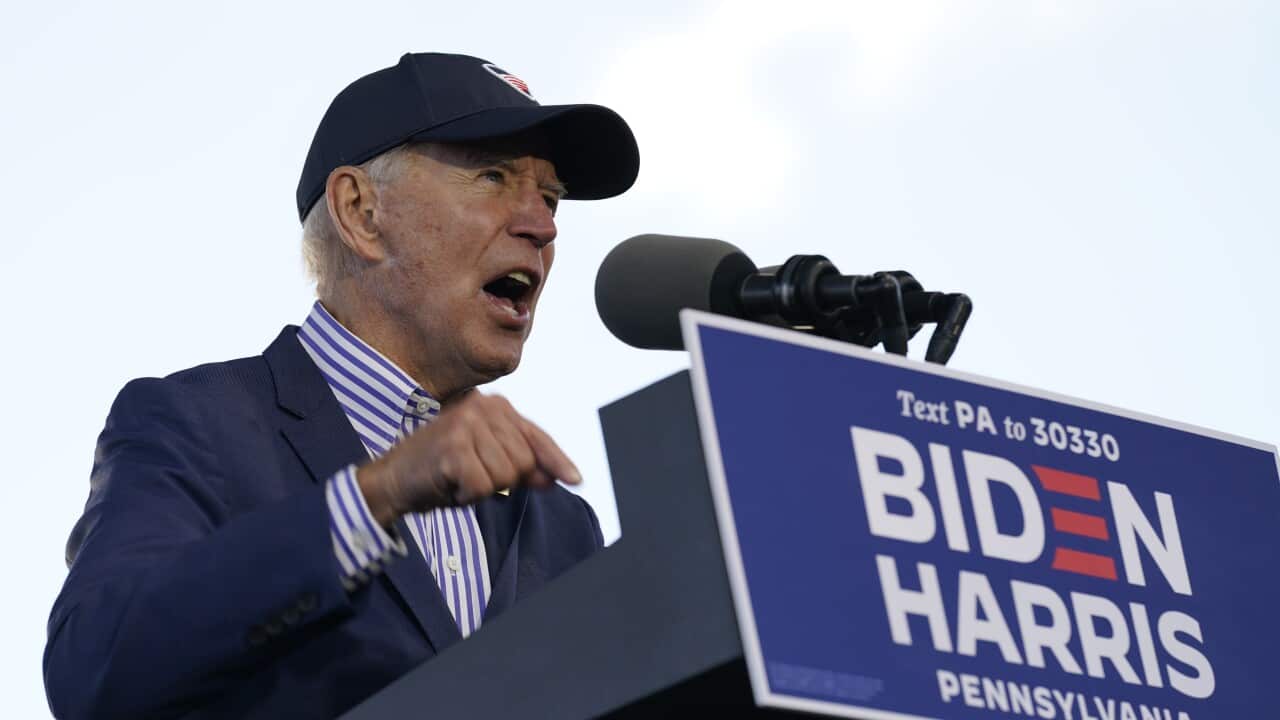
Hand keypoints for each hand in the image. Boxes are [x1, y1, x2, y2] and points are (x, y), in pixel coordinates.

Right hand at [356, 393, 580, 527]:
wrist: (392, 479)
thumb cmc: (441, 471)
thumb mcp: (487, 464)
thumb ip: (522, 466)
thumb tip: (556, 477)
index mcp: (494, 405)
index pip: (536, 436)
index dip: (557, 461)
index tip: (576, 480)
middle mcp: (483, 406)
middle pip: (525, 462)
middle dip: (502, 481)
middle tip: (470, 474)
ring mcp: (466, 424)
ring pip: (507, 476)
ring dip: (483, 489)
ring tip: (458, 477)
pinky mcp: (453, 447)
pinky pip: (483, 487)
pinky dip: (466, 496)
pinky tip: (448, 483)